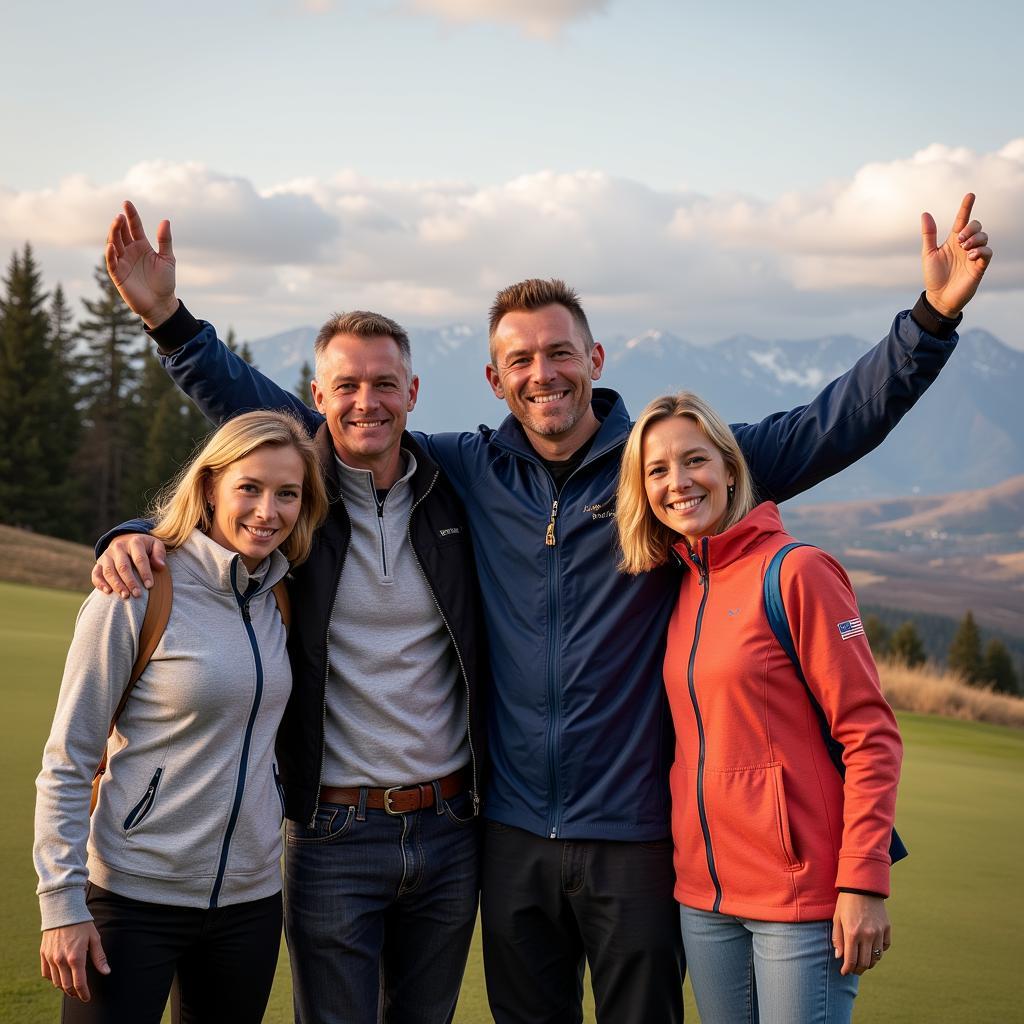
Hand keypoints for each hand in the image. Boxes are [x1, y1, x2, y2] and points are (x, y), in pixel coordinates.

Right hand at [40, 922, 109, 1002]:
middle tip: (80, 994)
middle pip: (66, 986)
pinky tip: (60, 977)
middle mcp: (61, 960)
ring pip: (55, 982)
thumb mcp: (95, 938)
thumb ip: (99, 957)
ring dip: (64, 987)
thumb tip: (106, 972)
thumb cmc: (82, 923)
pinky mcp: (43, 955)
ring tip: (71, 987)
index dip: (84, 993)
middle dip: (74, 993)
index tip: (87, 997)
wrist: (63, 910)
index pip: (79, 983)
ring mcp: (51, 958)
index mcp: (76, 957)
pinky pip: (46, 973)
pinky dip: (53, 979)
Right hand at [92, 534, 166, 597]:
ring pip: (109, 571)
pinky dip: (100, 583)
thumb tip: (160, 566)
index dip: (145, 573)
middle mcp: (118, 547)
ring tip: (125, 596)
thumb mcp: (155, 545)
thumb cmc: (145, 547)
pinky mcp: (99, 562)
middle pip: (123, 566)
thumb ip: (159, 554)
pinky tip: (108, 592)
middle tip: (137, 594)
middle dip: (130, 582)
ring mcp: (107, 555)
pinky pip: (96, 573)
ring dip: (117, 585)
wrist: (126, 540)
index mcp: (134, 542)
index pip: (139, 559)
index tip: (150, 585)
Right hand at [105, 200, 177, 328]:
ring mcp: (123, 262)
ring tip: (117, 222)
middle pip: (121, 233)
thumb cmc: (165, 282)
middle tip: (121, 215)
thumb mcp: (168, 259)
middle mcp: (130, 252)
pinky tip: (112, 245)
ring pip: (114, 244)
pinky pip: (111, 262)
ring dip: (114, 233)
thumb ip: (165, 241)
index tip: (127, 203)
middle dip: (120, 223)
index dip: (131, 215)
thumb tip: (165, 220)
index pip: (134, 227)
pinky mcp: (118, 275)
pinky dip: (110, 254)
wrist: (162, 304)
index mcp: (142, 246)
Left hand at [832, 892, 890, 975]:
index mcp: (852, 932)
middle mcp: (867, 935)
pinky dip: (878, 952)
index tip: (844, 972)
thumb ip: (837, 939)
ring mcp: (879, 932)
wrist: (863, 886)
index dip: (847, 969)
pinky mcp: (887, 929)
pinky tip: (871, 950)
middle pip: (865, 963)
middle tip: (853, 970)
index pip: (851, 960)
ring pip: (876, 958)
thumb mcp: (837, 918)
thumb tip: (840, 957)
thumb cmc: (846, 902)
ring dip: (869, 964)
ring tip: (862, 962)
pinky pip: (885, 947)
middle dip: (858, 970)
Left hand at [921, 193, 991, 317]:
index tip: (970, 195)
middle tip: (959, 239)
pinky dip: (981, 250)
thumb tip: (925, 214)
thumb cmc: (933, 276)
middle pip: (976, 225)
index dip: (966, 207)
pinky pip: (987, 252)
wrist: (939, 297)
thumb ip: (928, 234)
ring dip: (975, 238)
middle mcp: (965, 245)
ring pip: (984, 236)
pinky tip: (971, 255)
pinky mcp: (979, 267)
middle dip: (970, 228)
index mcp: (953, 240)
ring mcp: (973, 255)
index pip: (962, 220)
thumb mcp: (928, 254)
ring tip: (964, 248)